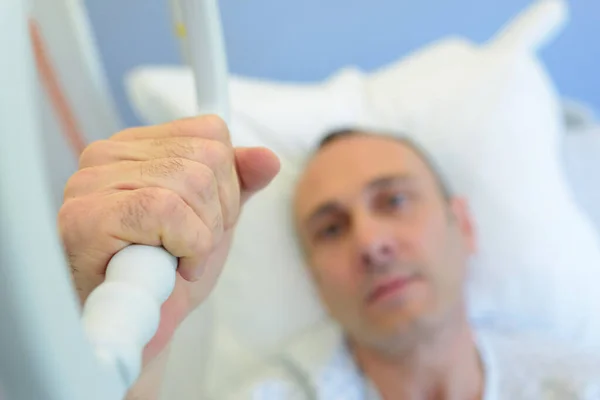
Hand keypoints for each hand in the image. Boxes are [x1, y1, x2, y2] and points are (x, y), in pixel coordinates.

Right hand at [58, 115, 279, 361]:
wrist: (142, 326)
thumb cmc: (169, 271)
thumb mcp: (215, 219)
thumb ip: (240, 184)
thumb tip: (268, 158)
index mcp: (136, 146)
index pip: (210, 132)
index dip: (227, 184)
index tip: (206, 220)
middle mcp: (107, 153)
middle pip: (208, 157)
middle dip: (218, 214)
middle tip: (192, 247)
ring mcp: (90, 182)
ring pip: (192, 182)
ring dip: (202, 236)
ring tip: (178, 258)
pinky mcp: (86, 216)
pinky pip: (166, 210)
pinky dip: (187, 246)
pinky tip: (170, 268)